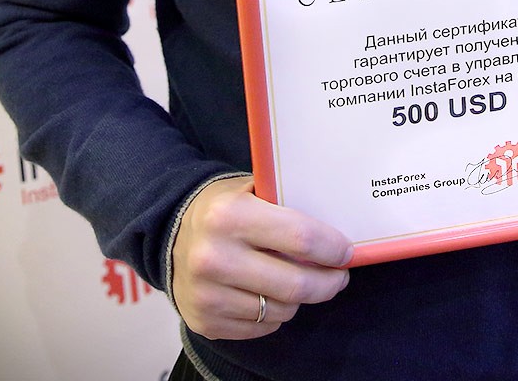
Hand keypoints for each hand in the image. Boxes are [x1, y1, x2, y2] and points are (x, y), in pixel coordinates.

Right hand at [171, 176, 352, 339]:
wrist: (170, 233)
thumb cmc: (224, 208)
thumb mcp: (252, 190)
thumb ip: (287, 206)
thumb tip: (335, 233)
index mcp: (231, 215)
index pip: (300, 238)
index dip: (332, 248)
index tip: (346, 252)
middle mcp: (215, 257)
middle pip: (296, 284)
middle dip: (328, 282)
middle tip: (339, 276)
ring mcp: (208, 295)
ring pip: (282, 310)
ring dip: (300, 299)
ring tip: (301, 281)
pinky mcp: (205, 322)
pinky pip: (261, 328)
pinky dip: (275, 314)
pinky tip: (271, 294)